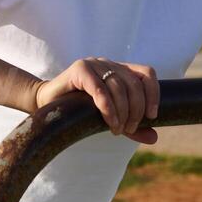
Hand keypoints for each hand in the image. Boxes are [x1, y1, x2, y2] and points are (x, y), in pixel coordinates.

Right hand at [31, 57, 159, 143]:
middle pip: (134, 84)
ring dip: (122, 112)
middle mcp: (109, 63)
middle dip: (136, 110)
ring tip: (117, 130)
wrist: (47, 107)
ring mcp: (94, 63)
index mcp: (120, 69)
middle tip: (130, 129)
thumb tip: (155, 138)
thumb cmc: (80, 113)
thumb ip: (133, 128)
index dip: (153, 94)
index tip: (152, 116)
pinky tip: (109, 121)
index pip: (147, 73)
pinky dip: (108, 107)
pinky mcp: (79, 69)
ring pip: (118, 87)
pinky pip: (100, 89)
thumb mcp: (111, 119)